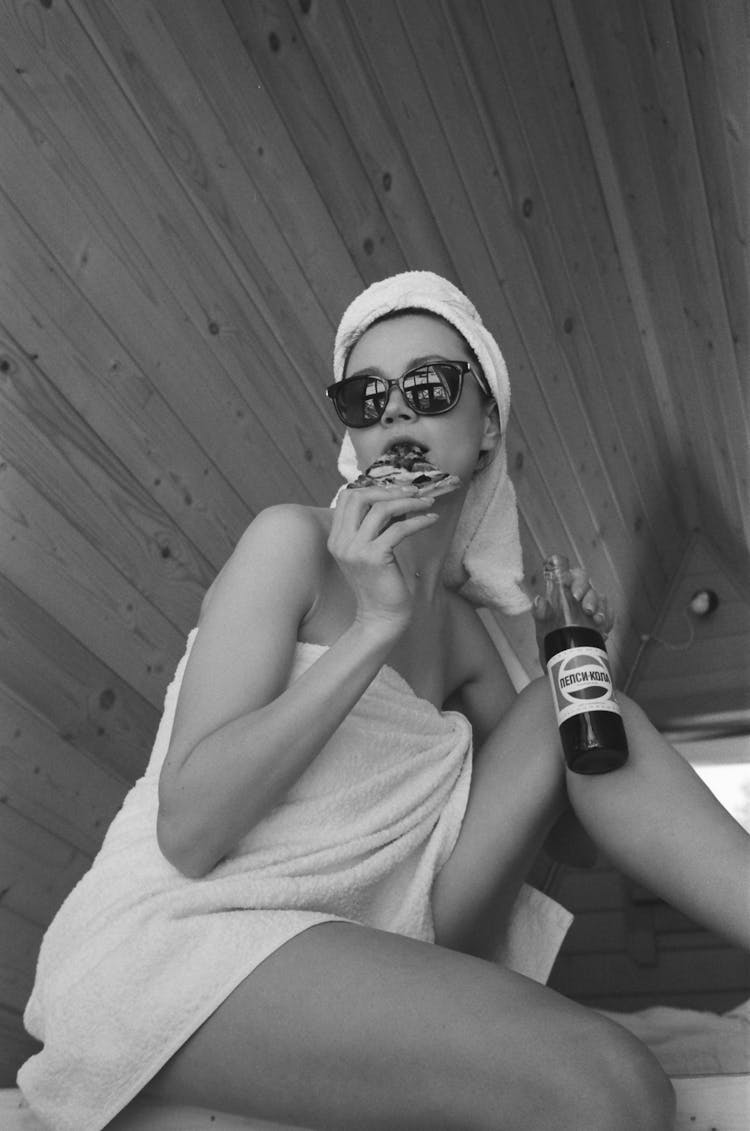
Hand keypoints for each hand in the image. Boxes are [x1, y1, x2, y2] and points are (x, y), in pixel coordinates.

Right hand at [328, 485, 439, 630]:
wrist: (381, 617)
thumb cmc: (381, 584)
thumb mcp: (373, 550)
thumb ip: (378, 525)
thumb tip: (399, 498)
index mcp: (337, 538)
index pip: (347, 497)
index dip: (373, 488)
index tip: (397, 491)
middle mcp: (341, 542)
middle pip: (359, 497)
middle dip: (389, 490)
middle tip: (414, 492)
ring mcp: (355, 550)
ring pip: (381, 510)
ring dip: (409, 502)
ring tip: (427, 503)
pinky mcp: (374, 558)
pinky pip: (399, 529)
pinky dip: (419, 521)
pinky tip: (431, 520)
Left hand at [532, 565, 614, 659]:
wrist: (562, 664)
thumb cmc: (550, 641)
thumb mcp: (543, 629)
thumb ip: (540, 614)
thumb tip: (539, 600)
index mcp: (564, 593)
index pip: (573, 576)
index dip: (576, 579)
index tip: (574, 591)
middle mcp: (579, 598)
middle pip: (589, 587)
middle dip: (590, 597)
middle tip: (587, 610)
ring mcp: (592, 609)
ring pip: (602, 600)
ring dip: (601, 609)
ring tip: (597, 621)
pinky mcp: (603, 621)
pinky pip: (609, 616)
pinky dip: (608, 621)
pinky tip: (603, 629)